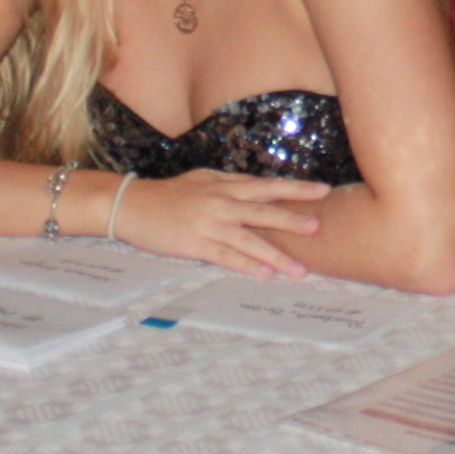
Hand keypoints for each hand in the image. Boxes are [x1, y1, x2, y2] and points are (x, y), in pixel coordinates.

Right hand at [112, 170, 326, 277]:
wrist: (132, 205)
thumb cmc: (169, 194)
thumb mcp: (202, 179)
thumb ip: (231, 184)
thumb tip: (260, 186)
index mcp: (224, 186)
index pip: (266, 186)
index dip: (295, 188)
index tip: (323, 190)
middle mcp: (220, 202)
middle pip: (263, 211)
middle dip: (292, 219)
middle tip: (318, 226)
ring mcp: (208, 224)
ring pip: (248, 240)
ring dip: (276, 255)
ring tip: (300, 269)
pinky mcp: (194, 245)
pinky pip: (225, 257)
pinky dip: (246, 266)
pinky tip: (265, 274)